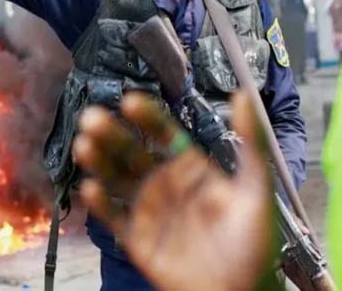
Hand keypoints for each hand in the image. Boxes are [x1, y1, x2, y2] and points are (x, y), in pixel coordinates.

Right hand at [73, 92, 274, 290]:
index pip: (164, 134)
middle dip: (112, 134)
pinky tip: (90, 188)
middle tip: (92, 117)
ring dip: (100, 162)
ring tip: (84, 145)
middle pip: (133, 153)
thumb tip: (244, 96)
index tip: (130, 101)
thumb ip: (250, 143)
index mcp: (192, 168)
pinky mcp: (138, 239)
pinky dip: (100, 204)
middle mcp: (166, 184)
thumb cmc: (255, 245)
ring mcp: (150, 211)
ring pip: (117, 180)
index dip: (147, 117)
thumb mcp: (256, 189)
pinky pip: (115, 217)